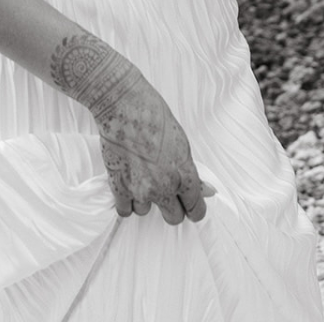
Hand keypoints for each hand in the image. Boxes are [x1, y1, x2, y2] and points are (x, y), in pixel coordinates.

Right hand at [94, 69, 213, 224]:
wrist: (124, 106)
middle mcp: (165, 186)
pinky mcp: (120, 188)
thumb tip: (204, 189)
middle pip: (174, 217)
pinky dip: (126, 200)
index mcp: (184, 172)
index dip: (194, 208)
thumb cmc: (153, 115)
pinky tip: (128, 184)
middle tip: (167, 195)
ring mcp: (141, 190)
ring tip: (141, 176)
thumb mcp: (182, 141)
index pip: (195, 208)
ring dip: (144, 199)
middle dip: (172, 208)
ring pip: (146, 211)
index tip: (190, 207)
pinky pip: (125, 210)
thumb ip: (189, 169)